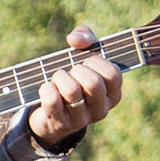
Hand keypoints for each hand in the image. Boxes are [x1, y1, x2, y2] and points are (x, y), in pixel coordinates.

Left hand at [28, 25, 122, 150]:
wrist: (49, 111)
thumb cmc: (72, 77)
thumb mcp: (82, 55)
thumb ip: (84, 37)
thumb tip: (75, 40)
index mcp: (113, 94)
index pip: (112, 74)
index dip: (96, 61)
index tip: (87, 60)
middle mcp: (101, 109)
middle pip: (93, 82)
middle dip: (77, 70)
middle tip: (71, 71)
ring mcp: (81, 119)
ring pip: (71, 90)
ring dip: (60, 77)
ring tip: (57, 78)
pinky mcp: (60, 123)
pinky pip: (52, 99)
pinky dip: (46, 88)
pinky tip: (48, 87)